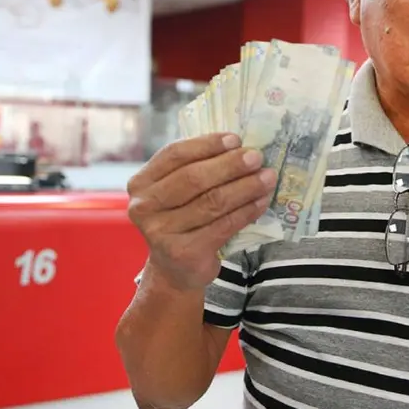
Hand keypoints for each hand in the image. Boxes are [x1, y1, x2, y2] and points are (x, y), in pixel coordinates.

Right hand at [126, 133, 276, 291]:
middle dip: (230, 165)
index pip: (175, 154)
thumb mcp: (178, 192)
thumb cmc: (181, 220)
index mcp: (141, 182)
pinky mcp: (183, 252)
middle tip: (256, 157)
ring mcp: (161, 231)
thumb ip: (197, 167)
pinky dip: (246, 211)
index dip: (207, 144)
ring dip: (245, 187)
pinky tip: (262, 201)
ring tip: (267, 178)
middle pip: (194, 178)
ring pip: (213, 202)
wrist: (175, 269)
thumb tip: (239, 146)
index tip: (235, 139)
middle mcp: (144, 206)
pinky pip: (223, 225)